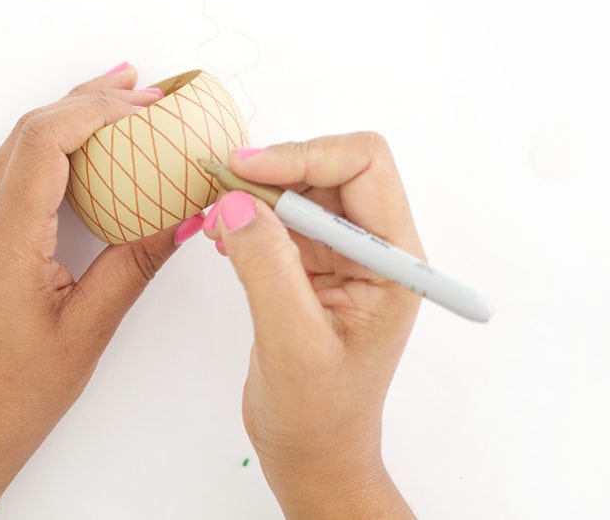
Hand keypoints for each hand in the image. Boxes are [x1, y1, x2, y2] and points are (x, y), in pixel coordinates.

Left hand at [0, 63, 205, 518]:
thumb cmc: (16, 392)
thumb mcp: (88, 329)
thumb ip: (135, 265)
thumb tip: (182, 218)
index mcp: (4, 241)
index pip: (45, 142)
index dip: (97, 110)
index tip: (145, 104)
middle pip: (28, 132)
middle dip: (86, 99)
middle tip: (141, 87)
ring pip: (17, 149)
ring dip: (67, 117)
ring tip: (117, 98)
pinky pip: (13, 176)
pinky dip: (52, 150)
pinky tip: (84, 153)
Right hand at [202, 135, 421, 518]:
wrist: (313, 454)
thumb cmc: (319, 414)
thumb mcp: (292, 342)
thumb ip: (267, 268)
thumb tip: (236, 202)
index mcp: (393, 262)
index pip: (364, 167)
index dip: (305, 154)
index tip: (246, 169)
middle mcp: (372, 249)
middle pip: (331, 169)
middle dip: (276, 170)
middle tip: (222, 186)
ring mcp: (341, 257)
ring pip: (301, 190)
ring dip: (257, 194)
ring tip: (216, 217)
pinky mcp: (310, 269)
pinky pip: (280, 221)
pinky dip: (248, 219)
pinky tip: (223, 237)